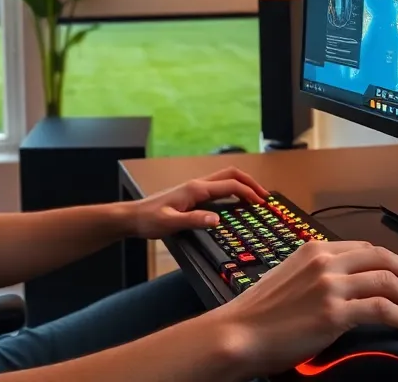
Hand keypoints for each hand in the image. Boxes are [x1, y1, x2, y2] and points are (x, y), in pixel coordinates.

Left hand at [127, 167, 266, 238]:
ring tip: (255, 197)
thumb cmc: (150, 220)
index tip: (262, 203)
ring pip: (225, 178)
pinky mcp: (192, 193)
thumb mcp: (171, 223)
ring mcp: (195, 187)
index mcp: (196, 189)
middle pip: (231, 174)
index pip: (229, 185)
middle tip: (265, 196)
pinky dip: (232, 190)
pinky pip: (218, 187)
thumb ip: (195, 220)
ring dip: (242, 184)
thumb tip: (218, 220)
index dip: (248, 192)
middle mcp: (197, 184)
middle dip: (250, 182)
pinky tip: (235, 202)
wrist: (133, 217)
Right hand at [208, 240, 397, 377]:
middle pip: (383, 259)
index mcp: (313, 249)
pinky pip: (382, 309)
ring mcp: (331, 286)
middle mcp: (325, 262)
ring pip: (388, 282)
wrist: (239, 333)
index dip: (390, 261)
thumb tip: (340, 286)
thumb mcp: (287, 278)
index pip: (364, 248)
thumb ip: (315, 275)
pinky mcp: (335, 312)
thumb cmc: (256, 313)